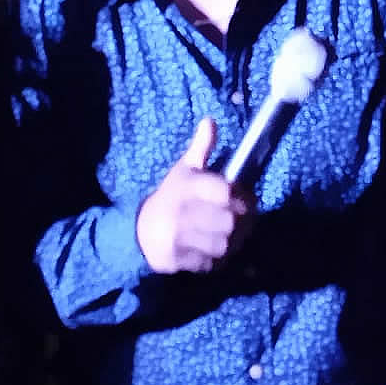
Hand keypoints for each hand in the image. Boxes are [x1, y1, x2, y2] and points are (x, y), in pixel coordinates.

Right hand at [137, 117, 248, 273]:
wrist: (138, 231)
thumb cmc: (169, 197)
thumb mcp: (182, 171)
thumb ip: (200, 149)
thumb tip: (210, 120)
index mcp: (186, 186)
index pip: (225, 194)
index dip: (243, 199)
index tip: (247, 201)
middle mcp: (181, 212)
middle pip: (229, 223)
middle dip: (241, 224)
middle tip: (243, 222)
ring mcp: (177, 238)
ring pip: (223, 246)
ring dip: (232, 244)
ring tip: (231, 237)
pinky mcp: (177, 260)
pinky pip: (211, 264)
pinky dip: (218, 261)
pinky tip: (215, 251)